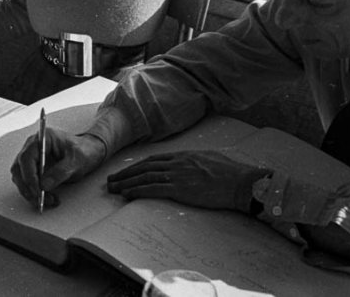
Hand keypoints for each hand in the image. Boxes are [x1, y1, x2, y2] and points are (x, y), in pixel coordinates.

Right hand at [10, 128, 105, 208]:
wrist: (89, 152)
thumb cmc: (84, 150)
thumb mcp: (76, 160)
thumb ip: (61, 171)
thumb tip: (44, 184)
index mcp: (43, 138)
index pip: (26, 157)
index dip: (29, 175)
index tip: (37, 190)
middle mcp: (34, 146)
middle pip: (20, 169)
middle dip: (29, 187)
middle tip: (41, 199)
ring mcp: (32, 157)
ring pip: (21, 179)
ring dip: (31, 193)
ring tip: (49, 200)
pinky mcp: (34, 168)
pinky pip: (27, 183)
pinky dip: (35, 193)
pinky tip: (48, 198)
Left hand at [107, 150, 266, 211]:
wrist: (238, 180)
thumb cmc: (229, 172)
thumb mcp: (210, 158)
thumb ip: (195, 161)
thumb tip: (191, 165)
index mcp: (183, 155)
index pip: (154, 160)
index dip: (137, 166)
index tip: (126, 171)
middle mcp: (176, 162)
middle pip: (145, 167)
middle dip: (126, 174)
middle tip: (111, 181)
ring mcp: (177, 174)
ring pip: (145, 177)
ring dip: (126, 183)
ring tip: (113, 189)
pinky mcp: (179, 188)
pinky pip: (153, 189)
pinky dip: (137, 191)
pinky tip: (127, 194)